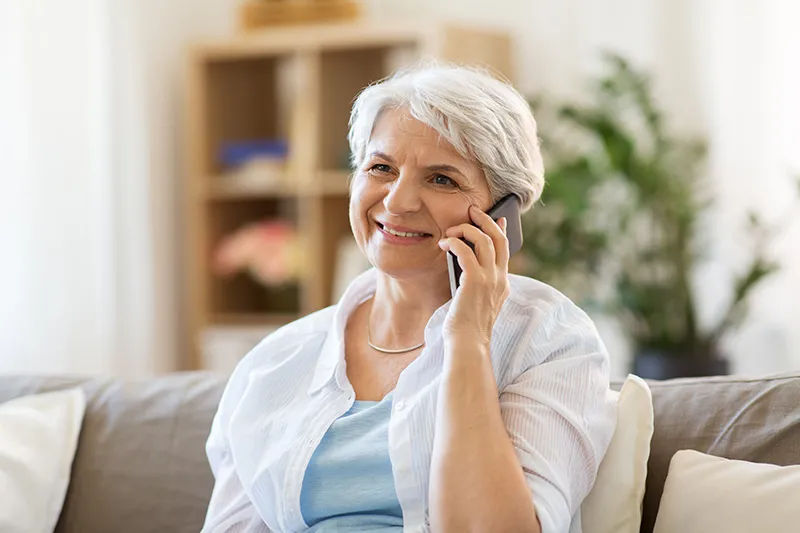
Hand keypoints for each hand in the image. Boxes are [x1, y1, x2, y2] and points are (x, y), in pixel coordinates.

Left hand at [438, 205, 510, 348]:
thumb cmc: (466, 327)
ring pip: (484, 240)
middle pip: (498, 239)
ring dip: (466, 229)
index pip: (505, 250)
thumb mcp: (475, 301)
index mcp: (502, 284)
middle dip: (485, 220)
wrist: (467, 344)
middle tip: (472, 210)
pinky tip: (444, 244)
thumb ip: (476, 283)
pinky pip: (466, 251)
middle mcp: (500, 279)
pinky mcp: (475, 281)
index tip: (498, 219)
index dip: (501, 231)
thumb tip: (463, 261)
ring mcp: (490, 279)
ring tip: (451, 231)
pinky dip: (454, 242)